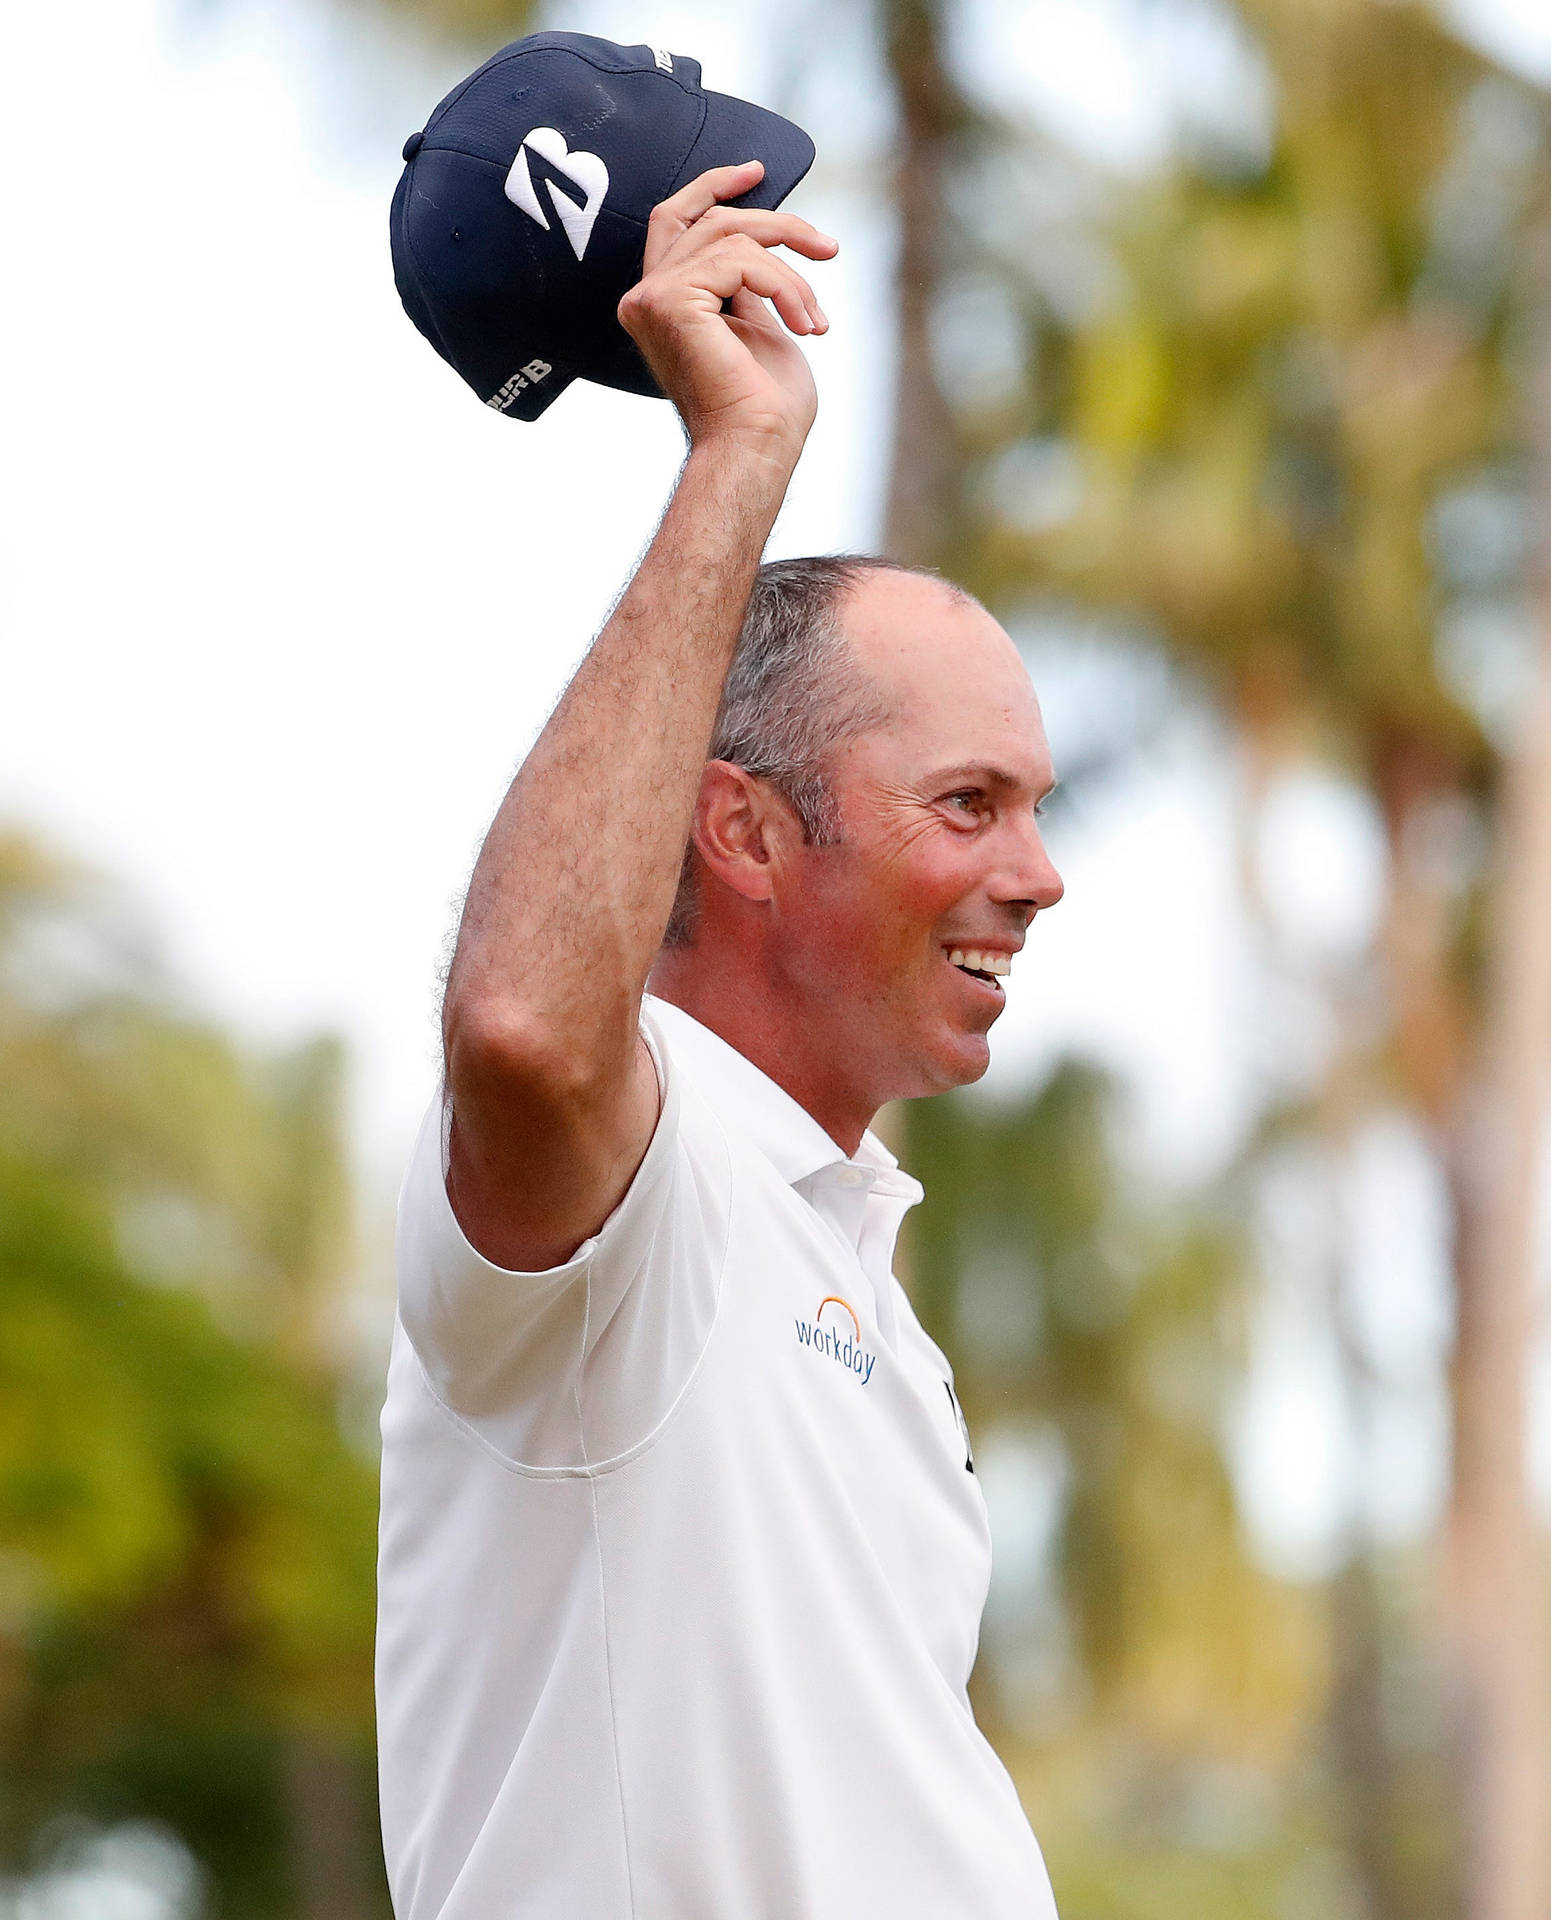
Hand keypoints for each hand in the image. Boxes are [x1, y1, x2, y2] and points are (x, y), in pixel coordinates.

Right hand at [617, 161, 838, 463]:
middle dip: (774, 221)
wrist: (757, 449)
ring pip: (733, 238)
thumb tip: (760, 241)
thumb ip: (746, 283)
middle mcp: (645, 298)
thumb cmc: (765, 409)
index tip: (757, 172)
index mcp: (660, 304)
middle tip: (826, 247)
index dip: (714, 188)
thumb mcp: (759, 327)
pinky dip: (785, 286)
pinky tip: (806, 326)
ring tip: (816, 321)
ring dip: (792, 273)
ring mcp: (651, 298)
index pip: (677, 221)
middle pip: (709, 219)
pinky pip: (741, 260)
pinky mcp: (669, 301)